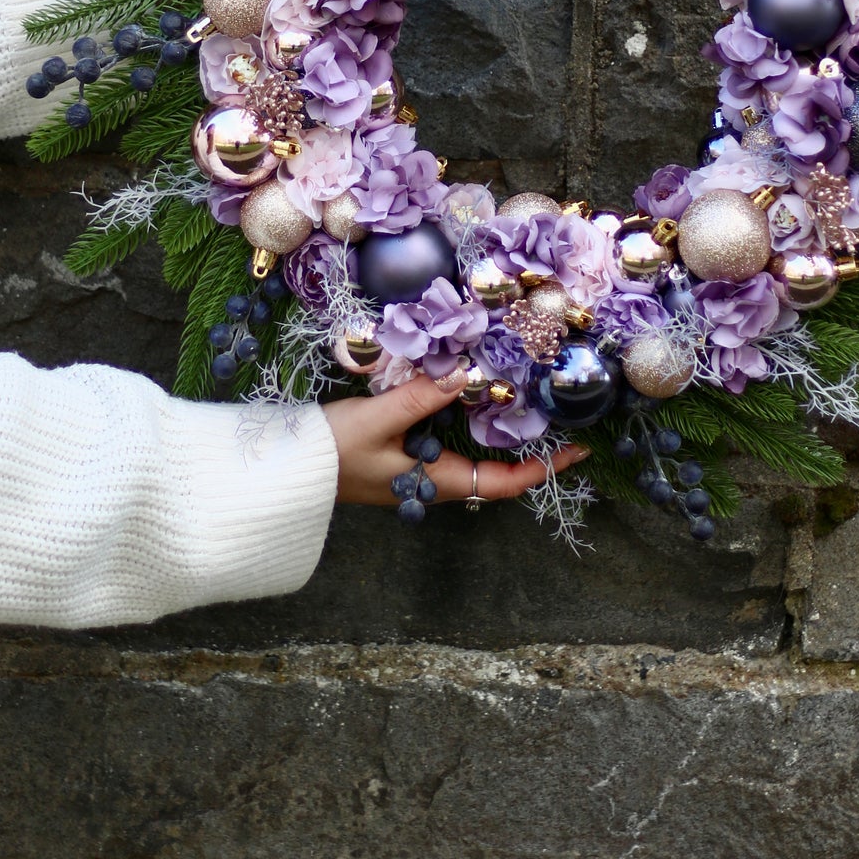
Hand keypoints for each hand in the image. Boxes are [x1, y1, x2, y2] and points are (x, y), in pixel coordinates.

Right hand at [323, 373, 587, 506]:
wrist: (282, 473)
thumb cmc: (330, 453)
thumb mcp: (377, 419)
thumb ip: (421, 397)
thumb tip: (466, 375)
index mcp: (435, 482)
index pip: (503, 484)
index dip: (542, 469)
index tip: (575, 450)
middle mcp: (431, 482)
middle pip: (492, 470)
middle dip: (526, 448)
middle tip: (554, 414)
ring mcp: (414, 471)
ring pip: (468, 454)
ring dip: (494, 432)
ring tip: (520, 398)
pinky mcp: (396, 456)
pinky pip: (443, 441)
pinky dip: (462, 419)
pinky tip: (463, 393)